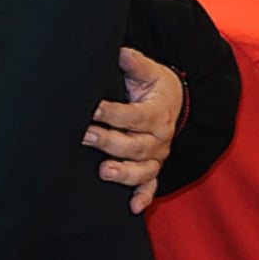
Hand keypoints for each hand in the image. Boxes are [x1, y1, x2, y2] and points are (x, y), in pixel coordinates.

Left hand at [85, 46, 179, 212]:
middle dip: (108, 141)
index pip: (134, 115)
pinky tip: (132, 207)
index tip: (92, 108)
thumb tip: (120, 52)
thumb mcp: (149, 71)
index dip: (113, 112)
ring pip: (143, 170)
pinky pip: (151, 186)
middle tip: (84, 135)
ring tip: (104, 172)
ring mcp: (157, 157)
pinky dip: (144, 197)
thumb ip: (134, 62)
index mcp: (156, 113)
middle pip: (134, 145)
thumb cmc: (154, 86)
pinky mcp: (153, 170)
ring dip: (124, 173)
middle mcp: (159, 139)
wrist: (174, 102)